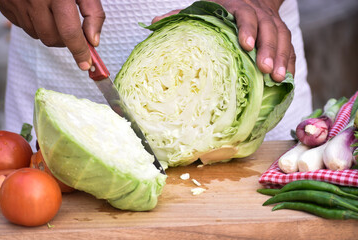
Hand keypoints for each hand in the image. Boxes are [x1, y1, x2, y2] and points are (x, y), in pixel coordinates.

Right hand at [0, 0, 104, 69]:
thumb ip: (93, 13)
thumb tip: (93, 40)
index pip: (69, 32)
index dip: (79, 51)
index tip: (86, 64)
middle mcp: (35, 0)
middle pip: (53, 39)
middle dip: (66, 42)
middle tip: (73, 32)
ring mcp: (17, 4)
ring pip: (38, 36)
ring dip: (51, 33)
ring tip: (55, 15)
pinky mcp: (5, 6)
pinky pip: (24, 27)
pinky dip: (36, 25)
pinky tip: (39, 10)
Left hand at [153, 0, 294, 81]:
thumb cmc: (222, 9)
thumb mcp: (203, 8)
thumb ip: (182, 16)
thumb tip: (155, 22)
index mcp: (237, 7)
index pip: (245, 16)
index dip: (247, 29)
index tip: (246, 45)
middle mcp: (259, 14)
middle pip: (268, 29)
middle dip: (268, 49)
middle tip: (266, 70)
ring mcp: (273, 24)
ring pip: (283, 39)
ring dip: (282, 58)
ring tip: (278, 78)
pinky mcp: (282, 35)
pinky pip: (290, 47)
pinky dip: (290, 62)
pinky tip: (287, 78)